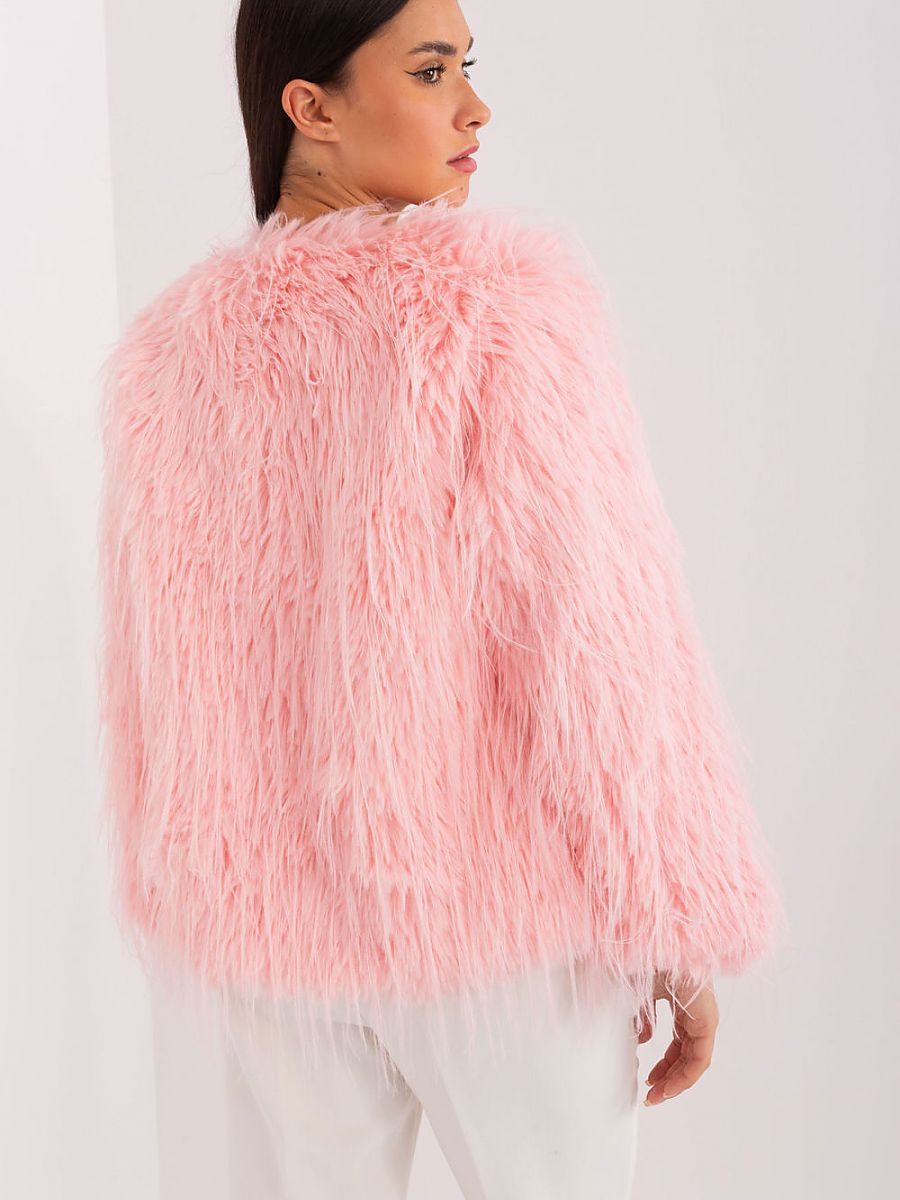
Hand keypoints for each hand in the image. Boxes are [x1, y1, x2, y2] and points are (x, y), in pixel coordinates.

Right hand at [636, 971, 718, 1105]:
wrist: (655, 942)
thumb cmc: (644, 959)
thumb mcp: (636, 994)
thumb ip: (641, 1018)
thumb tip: (642, 1040)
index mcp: (679, 1001)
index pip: (675, 1041)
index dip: (662, 1063)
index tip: (648, 1079)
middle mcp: (694, 1010)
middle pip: (685, 1052)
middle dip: (668, 1076)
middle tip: (652, 1093)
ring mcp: (703, 1015)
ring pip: (694, 1058)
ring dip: (677, 1081)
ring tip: (659, 1096)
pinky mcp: (708, 1020)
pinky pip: (701, 1057)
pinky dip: (687, 1076)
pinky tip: (670, 1086)